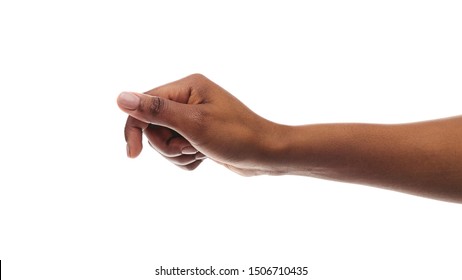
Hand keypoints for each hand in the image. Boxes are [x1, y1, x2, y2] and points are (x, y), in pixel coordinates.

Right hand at [117, 74, 281, 175]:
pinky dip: (186, 158)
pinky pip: (177, 150)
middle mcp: (189, 98)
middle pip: (153, 125)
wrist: (268, 155)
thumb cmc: (237, 136)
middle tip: (189, 147)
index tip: (133, 155)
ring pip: (164, 140)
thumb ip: (156, 111)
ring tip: (200, 152)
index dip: (136, 128)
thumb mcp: (194, 124)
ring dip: (178, 153)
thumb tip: (120, 97)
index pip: (145, 104)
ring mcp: (194, 116)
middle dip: (167, 144)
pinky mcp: (199, 134)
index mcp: (188, 86)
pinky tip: (204, 157)